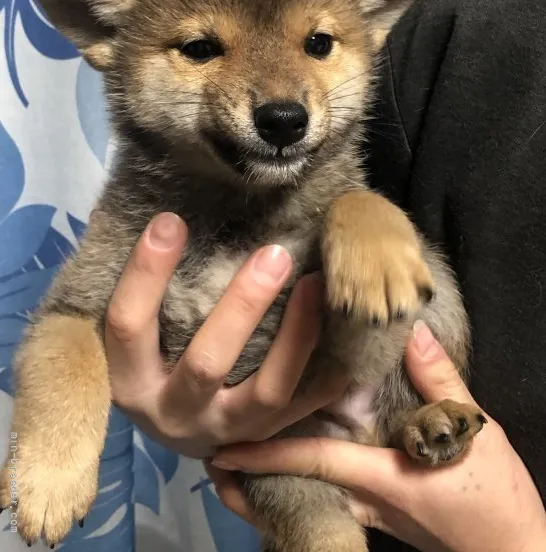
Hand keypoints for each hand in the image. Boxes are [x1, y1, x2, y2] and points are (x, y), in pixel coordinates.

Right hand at [105, 212, 346, 457]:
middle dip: (244, 306)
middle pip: (207, 364)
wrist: (177, 429)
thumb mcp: (139, 336)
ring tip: (314, 283)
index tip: (171, 221)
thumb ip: (149, 295)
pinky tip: (340, 333)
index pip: (129, 326)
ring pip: (266, 391)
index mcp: (129, 381)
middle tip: (275, 253)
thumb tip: (168, 220)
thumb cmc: (154, 362)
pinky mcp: (262, 440)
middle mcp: (173, 413)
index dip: (146, 274)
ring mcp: (223, 431)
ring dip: (295, 335)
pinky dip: (326, 375)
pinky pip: (304, 409)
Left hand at [209, 322, 545, 551]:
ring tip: (234, 466)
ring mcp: (370, 513)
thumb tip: (410, 332)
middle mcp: (363, 499)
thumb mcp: (475, 431)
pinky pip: (329, 499)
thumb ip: (440, 381)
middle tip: (211, 454)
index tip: (223, 447)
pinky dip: (300, 486)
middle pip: (294, 486)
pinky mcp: (381, 516)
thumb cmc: (492, 496)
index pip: (311, 459)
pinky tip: (291, 470)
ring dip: (270, 483)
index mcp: (378, 476)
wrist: (512, 550)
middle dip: (250, 478)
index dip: (265, 452)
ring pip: (307, 496)